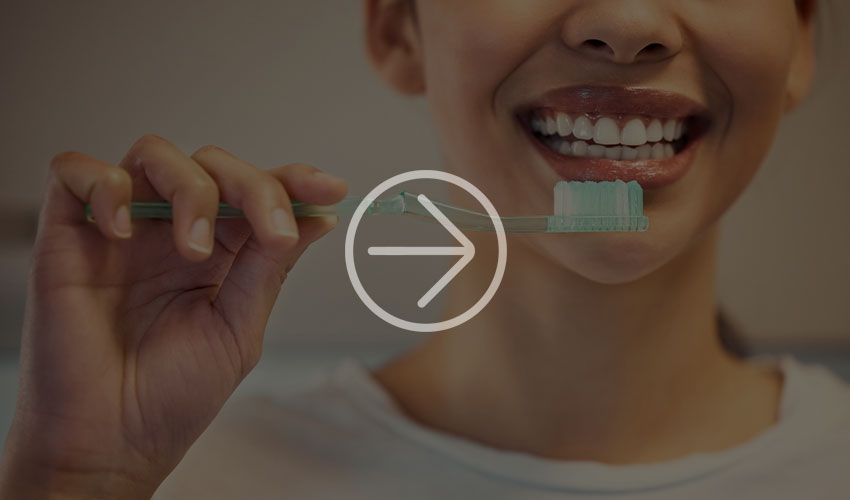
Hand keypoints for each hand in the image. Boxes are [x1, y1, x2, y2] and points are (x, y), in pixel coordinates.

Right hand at [0, 135, 347, 498]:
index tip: (331, 188)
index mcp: (218, 252)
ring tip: (194, 252)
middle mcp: (171, 231)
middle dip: (253, 186)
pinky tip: (123, 231)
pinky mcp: (68, 233)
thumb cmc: (172, 396)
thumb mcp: (238, 328)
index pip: (256, 192)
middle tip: (273, 232)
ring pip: (155, 154)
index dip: (293, 180)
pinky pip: (76, 171)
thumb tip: (318, 216)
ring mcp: (121, 228)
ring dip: (191, 188)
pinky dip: (106, 186)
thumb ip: (269, 266)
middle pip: (213, 164)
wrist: (111, 444)